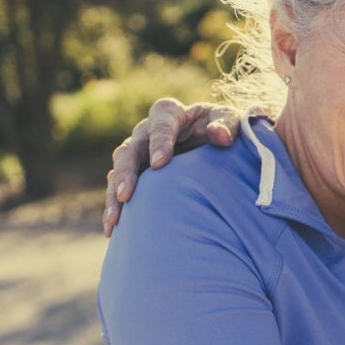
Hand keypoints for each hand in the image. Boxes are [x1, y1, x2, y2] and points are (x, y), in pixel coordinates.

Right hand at [103, 99, 242, 235]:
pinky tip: (113, 230)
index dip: (159, 142)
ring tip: (115, 220)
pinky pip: (118, 190)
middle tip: (126, 195)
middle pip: (130, 149)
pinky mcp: (136, 175)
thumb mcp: (232, 122)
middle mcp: (147, 133)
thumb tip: (219, 135)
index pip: (161, 124)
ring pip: (119, 171)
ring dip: (114, 195)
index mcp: (171, 115)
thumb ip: (228, 125)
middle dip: (126, 172)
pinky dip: (115, 208)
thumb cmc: (224, 130)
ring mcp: (138, 155)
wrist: (217, 146)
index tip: (160, 164)